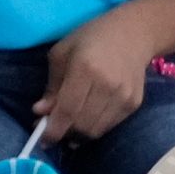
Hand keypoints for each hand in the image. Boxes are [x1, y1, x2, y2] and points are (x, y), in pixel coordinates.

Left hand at [38, 11, 154, 142]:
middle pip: (81, 125)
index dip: (53, 130)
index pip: (68, 110)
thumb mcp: (62, 52)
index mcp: (85, 68)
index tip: (42, 140)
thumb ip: (51, 85)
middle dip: (63, 133)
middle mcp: (107, 85)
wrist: (133, 33)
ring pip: (96, 131)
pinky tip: (86, 119)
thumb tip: (40, 112)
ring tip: (67, 126)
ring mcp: (123, 96)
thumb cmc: (91, 38)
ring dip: (78, 135)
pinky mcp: (134, 104)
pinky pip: (109, 126)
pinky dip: (94, 128)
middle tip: (51, 130)